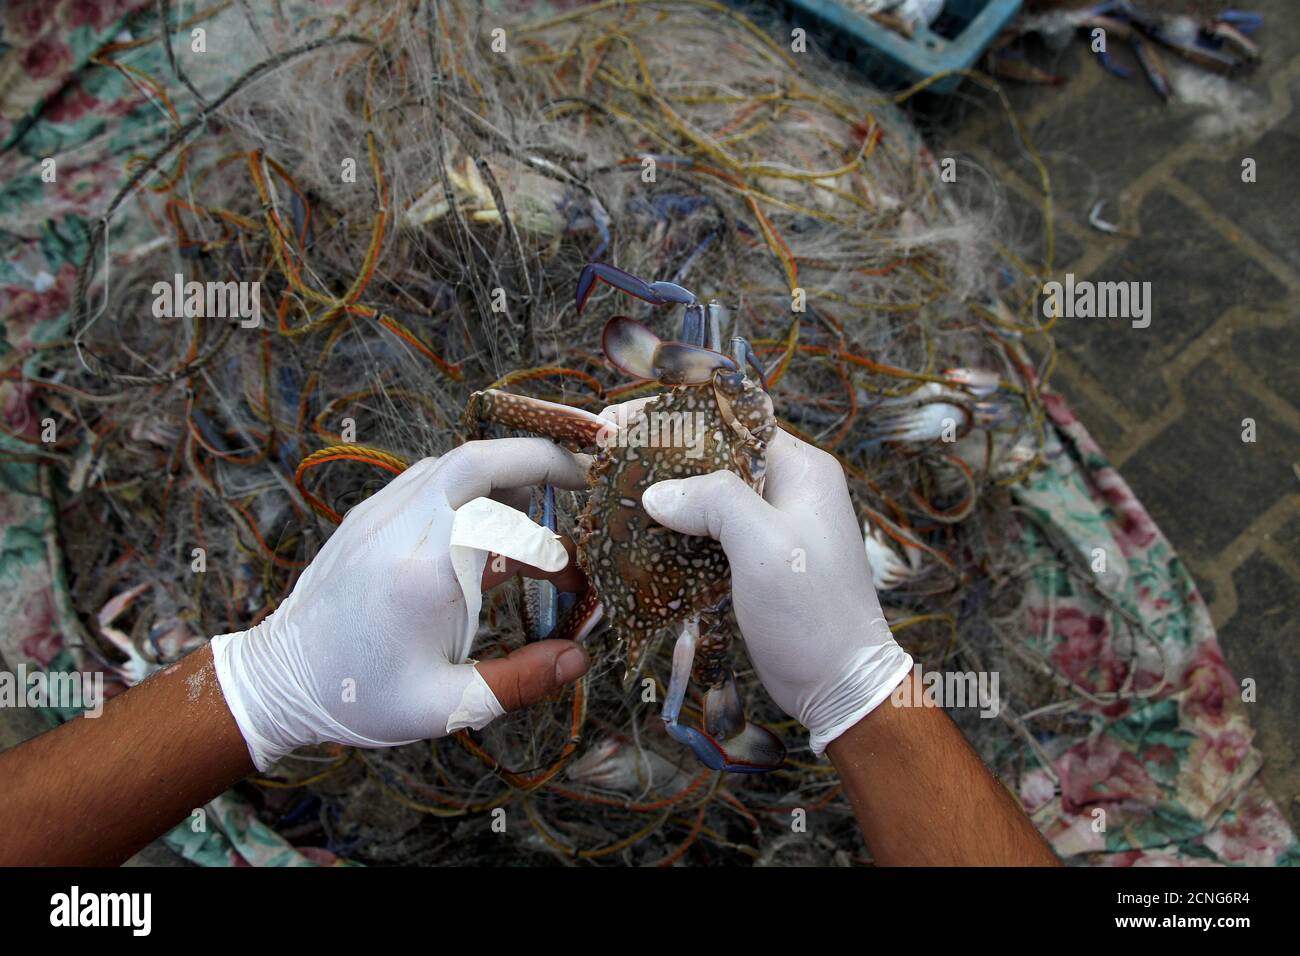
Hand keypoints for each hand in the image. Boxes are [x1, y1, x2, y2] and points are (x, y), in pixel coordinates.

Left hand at [211, 438, 591, 770]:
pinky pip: (431, 478)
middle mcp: (402, 526)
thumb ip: (517, 681)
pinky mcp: (370, 514)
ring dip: (506, 474)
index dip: (556, 543)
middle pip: (479, 458)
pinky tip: (493, 521)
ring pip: (456, 463)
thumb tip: (578, 660)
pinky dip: (472, 486)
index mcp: (424, 571)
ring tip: (544, 510)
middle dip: (540, 460)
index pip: (508, 524)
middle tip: (583, 481)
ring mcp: (381, 512)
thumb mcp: (444, 705)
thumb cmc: (361, 695)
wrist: (279, 678)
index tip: (581, 572)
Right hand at [636, 417, 912, 753]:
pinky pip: (710, 537)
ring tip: (617, 501)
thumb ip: (716, 502)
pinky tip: (641, 542)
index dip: (683, 422)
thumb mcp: (764, 545)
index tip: (630, 426)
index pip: (736, 424)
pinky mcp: (755, 564)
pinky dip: (679, 538)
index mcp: (802, 471)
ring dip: (669, 504)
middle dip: (667, 464)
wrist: (840, 684)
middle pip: (717, 460)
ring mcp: (773, 529)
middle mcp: (789, 491)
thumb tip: (658, 492)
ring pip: (709, 500)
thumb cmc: (811, 611)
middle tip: (613, 466)